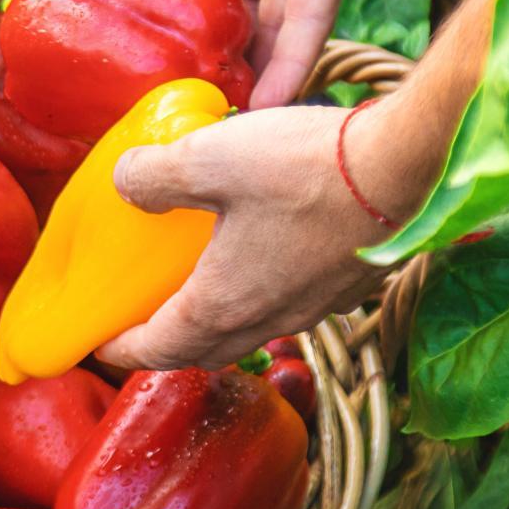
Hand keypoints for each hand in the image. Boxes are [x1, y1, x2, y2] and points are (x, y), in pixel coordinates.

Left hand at [93, 102, 428, 369]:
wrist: (408, 167)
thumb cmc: (307, 168)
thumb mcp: (209, 156)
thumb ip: (154, 175)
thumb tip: (123, 183)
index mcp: (222, 304)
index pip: (157, 350)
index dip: (121, 349)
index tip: (100, 341)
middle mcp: (268, 319)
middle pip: (204, 351)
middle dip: (168, 343)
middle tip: (144, 318)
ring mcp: (314, 307)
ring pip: (252, 332)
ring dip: (218, 322)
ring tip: (201, 285)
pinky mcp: (347, 286)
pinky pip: (291, 307)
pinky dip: (263, 298)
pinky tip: (264, 255)